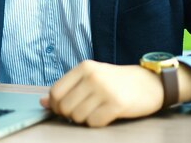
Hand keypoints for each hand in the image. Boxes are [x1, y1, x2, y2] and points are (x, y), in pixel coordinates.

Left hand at [40, 60, 164, 126]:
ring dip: (84, 119)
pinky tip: (106, 115)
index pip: (55, 92)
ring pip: (78, 117)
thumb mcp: (90, 78)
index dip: (56, 106)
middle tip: (82, 112)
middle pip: (64, 106)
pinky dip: (97, 123)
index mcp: (83, 67)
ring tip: (96, 111)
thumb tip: (42, 102)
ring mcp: (104, 89)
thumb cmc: (115, 82)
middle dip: (69, 115)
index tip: (64, 109)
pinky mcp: (116, 104)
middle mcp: (92, 76)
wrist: (149, 83)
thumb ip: (67, 88)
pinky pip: (94, 123)